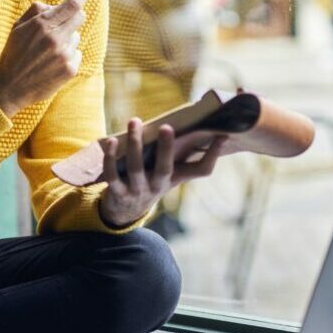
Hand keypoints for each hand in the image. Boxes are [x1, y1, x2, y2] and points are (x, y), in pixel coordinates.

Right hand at [0, 0, 90, 116]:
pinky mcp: (70, 70)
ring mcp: (64, 55)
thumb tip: (56, 4)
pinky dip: (68, 56)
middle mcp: (55, 38)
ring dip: (67, 39)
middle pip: (80, 17)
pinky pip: (77, 53)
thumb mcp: (18, 27)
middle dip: (74, 16)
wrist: (10, 87)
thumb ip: (37, 10)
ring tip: (48, 51)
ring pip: (76, 37)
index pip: (72, 4)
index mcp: (42, 25)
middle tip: (62, 23)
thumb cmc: (13, 54)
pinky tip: (52, 63)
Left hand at [98, 118, 226, 227]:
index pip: (201, 170)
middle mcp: (158, 186)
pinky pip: (113, 175)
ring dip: (134, 144)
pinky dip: (110, 158)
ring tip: (135, 122)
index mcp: (176, 179)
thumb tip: (217, 134)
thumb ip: (188, 155)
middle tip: (166, 128)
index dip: (213, 154)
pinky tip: (111, 141)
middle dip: (166, 148)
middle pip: (165, 168)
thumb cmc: (154, 182)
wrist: (126, 211)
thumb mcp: (174, 174)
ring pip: (136, 168)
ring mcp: (137, 190)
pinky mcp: (118, 192)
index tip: (222, 135)